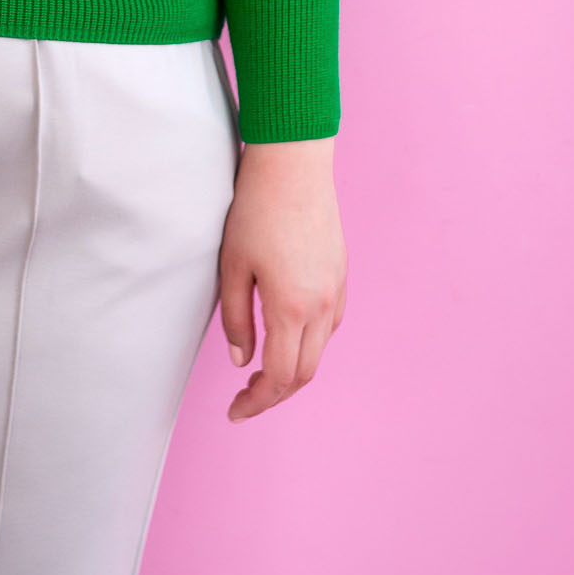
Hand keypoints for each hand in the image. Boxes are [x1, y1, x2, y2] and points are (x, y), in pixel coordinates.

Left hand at [219, 138, 346, 422]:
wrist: (293, 163)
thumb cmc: (255, 208)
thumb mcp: (232, 265)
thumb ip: (235, 318)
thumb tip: (242, 360)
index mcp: (291, 307)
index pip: (279, 377)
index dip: (257, 402)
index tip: (235, 411)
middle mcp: (321, 305)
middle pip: (304, 372)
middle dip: (274, 393)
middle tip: (244, 398)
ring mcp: (336, 289)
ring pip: (319, 349)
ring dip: (293, 368)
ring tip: (261, 369)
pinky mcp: (341, 273)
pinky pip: (329, 323)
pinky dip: (308, 341)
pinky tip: (286, 332)